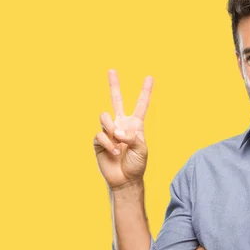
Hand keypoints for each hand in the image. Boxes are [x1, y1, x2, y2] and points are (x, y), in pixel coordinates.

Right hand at [93, 69, 152, 190]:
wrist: (125, 179)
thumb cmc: (136, 165)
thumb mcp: (142, 149)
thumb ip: (132, 136)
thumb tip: (116, 130)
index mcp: (135, 125)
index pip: (141, 105)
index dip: (146, 91)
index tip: (149, 77)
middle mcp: (121, 125)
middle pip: (116, 100)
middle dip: (114, 85)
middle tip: (112, 70)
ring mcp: (109, 132)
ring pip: (104, 117)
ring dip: (110, 128)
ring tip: (117, 141)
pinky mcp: (99, 141)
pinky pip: (100, 134)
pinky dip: (108, 143)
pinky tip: (114, 152)